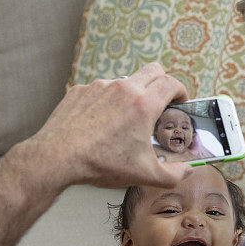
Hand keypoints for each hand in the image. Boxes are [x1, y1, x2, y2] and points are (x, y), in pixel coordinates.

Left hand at [25, 64, 192, 189]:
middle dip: (162, 83)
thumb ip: (174, 174)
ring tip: (127, 119)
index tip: (180, 102)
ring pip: (126, 81)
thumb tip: (187, 170)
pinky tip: (102, 123)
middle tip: (161, 103)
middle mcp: (123, 89)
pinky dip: (108, 102)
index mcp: (143, 105)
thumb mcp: (145, 175)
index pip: (172, 83)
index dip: (181, 92)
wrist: (57, 158)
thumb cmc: (100, 164)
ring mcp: (99, 87)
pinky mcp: (80, 91)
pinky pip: (101, 90)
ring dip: (133, 94)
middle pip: (154, 70)